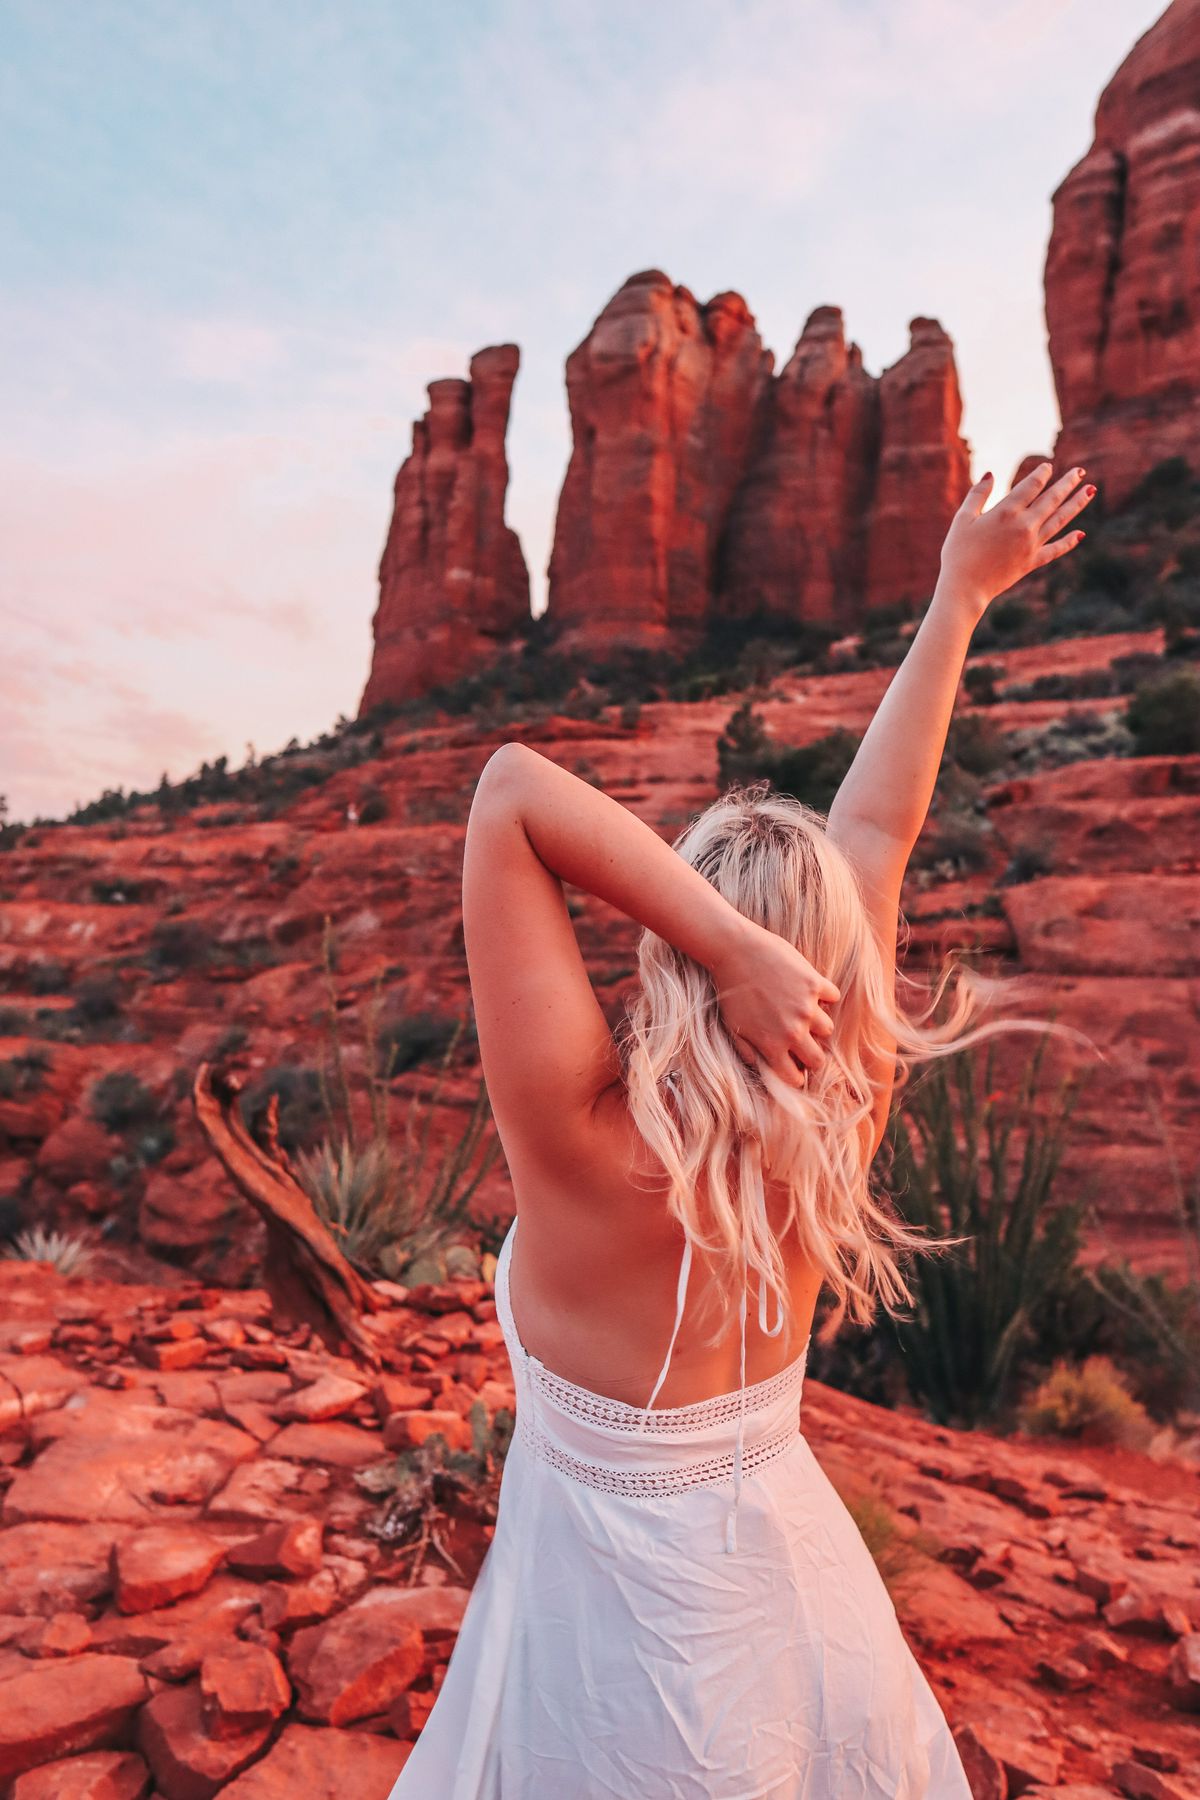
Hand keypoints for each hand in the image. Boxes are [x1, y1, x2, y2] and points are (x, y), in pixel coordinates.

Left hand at [709, 917, 839, 1089]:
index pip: (794, 1077)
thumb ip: (747, 1050)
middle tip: (805, 1044)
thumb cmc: (729, 990)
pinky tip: (810, 989)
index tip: (794, 1066)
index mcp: (772, 1045)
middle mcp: (793, 1030)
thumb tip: (759, 1067)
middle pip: (818, 1059)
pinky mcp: (814, 983)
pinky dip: (825, 994)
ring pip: (828, 1029)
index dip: (795, 1075)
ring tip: (805, 1013)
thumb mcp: (732, 1027)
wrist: (734, 951)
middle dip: (812, 1056)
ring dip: (818, 1024)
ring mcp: (806, 1007)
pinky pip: (832, 996)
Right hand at [938, 462, 1095, 614]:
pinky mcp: (1032, 562)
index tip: (1048, 467)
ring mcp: (1031, 545)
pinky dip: (1069, 542)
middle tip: (1080, 471)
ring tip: (1091, 491)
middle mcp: (1024, 525)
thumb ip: (978, 495)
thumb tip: (991, 474)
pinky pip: (1056, 549)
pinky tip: (1081, 533)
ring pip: (1060, 520)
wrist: (965, 588)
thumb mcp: (962, 519)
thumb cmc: (958, 552)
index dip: (1042, 474)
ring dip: (1077, 504)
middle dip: (1068, 483)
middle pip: (1052, 499)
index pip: (1032, 486)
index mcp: (1006, 511)